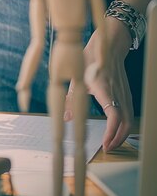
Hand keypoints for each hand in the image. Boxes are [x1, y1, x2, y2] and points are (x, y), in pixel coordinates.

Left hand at [65, 19, 133, 151]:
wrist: (108, 46)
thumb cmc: (90, 59)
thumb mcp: (75, 77)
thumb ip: (70, 98)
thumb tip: (65, 118)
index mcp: (104, 89)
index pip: (114, 115)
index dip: (111, 132)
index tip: (104, 143)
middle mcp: (118, 93)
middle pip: (125, 122)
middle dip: (118, 139)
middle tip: (107, 149)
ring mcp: (124, 93)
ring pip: (129, 119)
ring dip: (122, 134)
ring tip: (110, 144)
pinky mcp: (125, 93)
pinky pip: (128, 113)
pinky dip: (124, 124)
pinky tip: (116, 130)